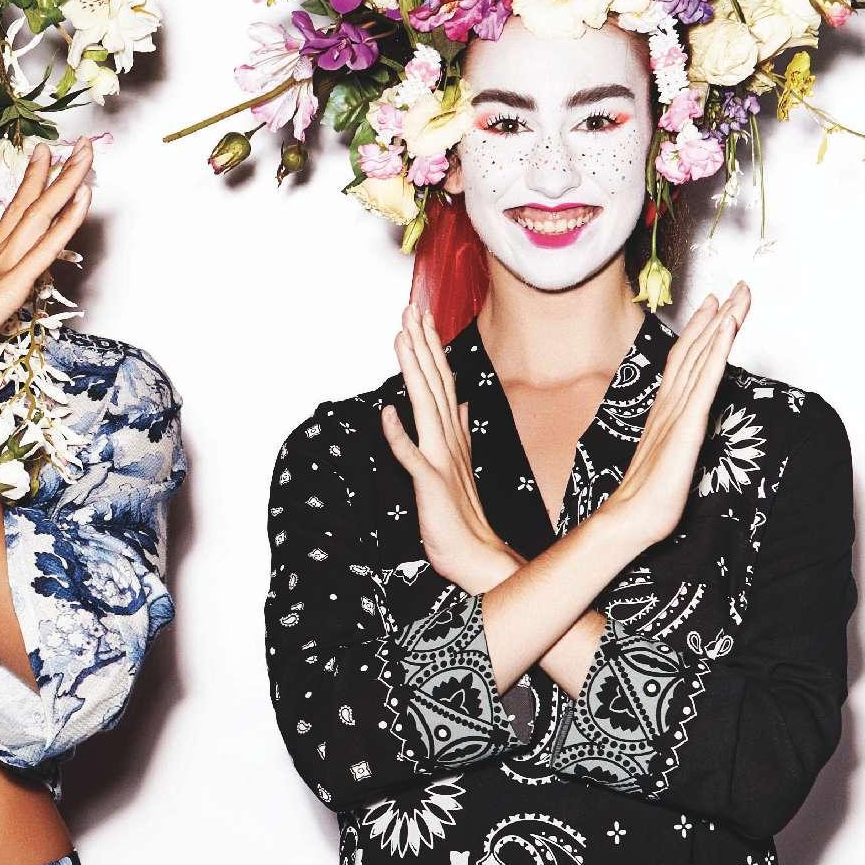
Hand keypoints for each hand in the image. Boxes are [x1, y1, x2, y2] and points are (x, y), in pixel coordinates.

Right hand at [0, 141, 95, 414]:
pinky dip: (68, 219)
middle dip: (57, 170)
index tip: (42, 156)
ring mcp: (2, 266)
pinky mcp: (9, 285)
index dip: (31, 183)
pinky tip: (83, 195)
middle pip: (31, 203)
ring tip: (85, 151)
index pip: (14, 212)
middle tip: (79, 143)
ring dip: (67, 180)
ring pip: (41, 213)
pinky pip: (46, 246)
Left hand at [381, 307, 514, 593]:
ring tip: (402, 338)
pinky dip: (399, 435)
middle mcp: (449, 440)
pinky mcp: (431, 483)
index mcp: (453, 435)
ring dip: (414, 371)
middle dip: (422, 344)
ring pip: (426, 406)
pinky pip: (412, 456)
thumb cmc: (463, 516)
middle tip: (411, 308)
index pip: (441, 381)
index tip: (420, 317)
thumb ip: (460, 431)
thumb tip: (463, 403)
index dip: (430, 348)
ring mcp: (441, 460)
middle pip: (435, 383)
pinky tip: (388, 412)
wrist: (477, 555)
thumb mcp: (460, 465)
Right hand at [607, 282, 750, 547]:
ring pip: (702, 357)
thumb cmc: (647, 501)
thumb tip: (687, 435)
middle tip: (736, 286)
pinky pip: (706, 381)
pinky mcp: (687, 425)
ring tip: (737, 296)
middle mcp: (670, 404)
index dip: (701, 330)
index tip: (715, 305)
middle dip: (718, 315)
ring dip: (722, 323)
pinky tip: (728, 328)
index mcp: (666, 411)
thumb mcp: (669, 461)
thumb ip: (678, 440)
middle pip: (696, 349)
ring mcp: (678, 412)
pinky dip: (717, 351)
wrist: (630, 521)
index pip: (685, 361)